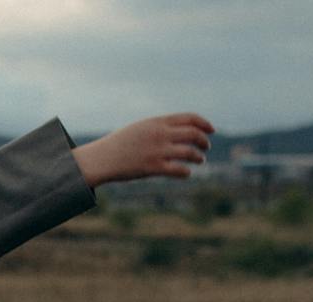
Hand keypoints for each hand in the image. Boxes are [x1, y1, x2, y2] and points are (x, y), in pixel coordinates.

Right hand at [72, 114, 214, 187]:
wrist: (102, 158)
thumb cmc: (120, 144)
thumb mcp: (140, 128)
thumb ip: (159, 127)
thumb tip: (178, 131)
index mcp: (157, 122)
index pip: (190, 118)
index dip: (204, 124)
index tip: (211, 130)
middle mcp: (160, 134)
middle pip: (193, 134)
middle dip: (204, 141)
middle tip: (206, 147)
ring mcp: (157, 151)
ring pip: (189, 152)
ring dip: (198, 157)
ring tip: (200, 160)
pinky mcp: (153, 168)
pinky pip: (179, 170)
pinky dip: (186, 171)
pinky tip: (186, 173)